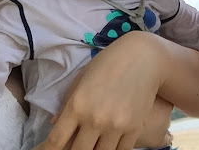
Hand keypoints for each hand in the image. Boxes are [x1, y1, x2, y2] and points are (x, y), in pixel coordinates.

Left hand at [43, 32, 165, 149]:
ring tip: (93, 143)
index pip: (56, 140)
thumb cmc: (108, 63)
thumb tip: (54, 123)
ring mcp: (116, 126)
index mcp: (77, 105)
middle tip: (75, 145)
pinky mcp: (134, 129)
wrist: (143, 57)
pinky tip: (109, 143)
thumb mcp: (82, 78)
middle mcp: (95, 119)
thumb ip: (67, 102)